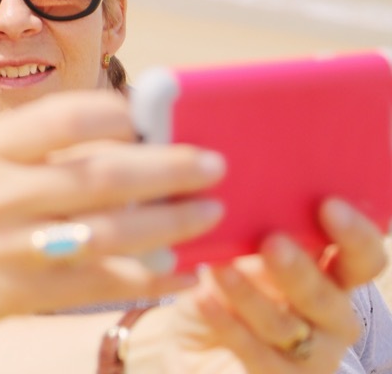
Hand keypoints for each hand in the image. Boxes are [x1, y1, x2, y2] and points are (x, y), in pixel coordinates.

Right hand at [0, 89, 226, 327]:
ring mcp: (10, 249)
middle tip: (212, 164)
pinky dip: (151, 278)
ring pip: (107, 235)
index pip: (62, 119)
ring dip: (169, 224)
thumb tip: (144, 129)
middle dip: (165, 169)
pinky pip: (102, 285)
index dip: (118, 113)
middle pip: (96, 177)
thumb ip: (53, 140)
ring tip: (208, 212)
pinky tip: (184, 269)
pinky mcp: (25, 295)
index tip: (156, 115)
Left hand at [127, 197, 386, 372]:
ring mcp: (312, 354)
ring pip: (287, 326)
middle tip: (271, 242)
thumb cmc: (222, 285)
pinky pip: (258, 355)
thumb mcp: (233, 252)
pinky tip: (203, 299)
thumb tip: (246, 198)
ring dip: (250, 296)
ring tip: (217, 270)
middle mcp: (332, 316)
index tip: (329, 205)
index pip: (362, 257)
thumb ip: (251, 231)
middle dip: (299, 269)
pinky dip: (229, 325)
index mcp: (333, 275)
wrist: (190, 343)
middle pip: (328, 295)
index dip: (354, 234)